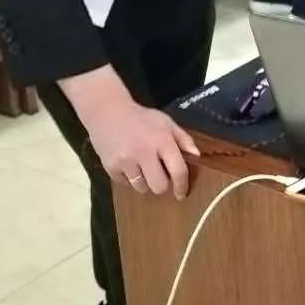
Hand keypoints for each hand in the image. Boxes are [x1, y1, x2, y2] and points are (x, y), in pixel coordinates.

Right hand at [86, 101, 200, 196]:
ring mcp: (125, 160)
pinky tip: (128, 165)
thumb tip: (197, 156)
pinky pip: (125, 183)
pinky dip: (129, 178)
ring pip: (141, 188)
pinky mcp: (111, 166)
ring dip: (145, 182)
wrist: (107, 111)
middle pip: (159, 186)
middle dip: (162, 185)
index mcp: (161, 140)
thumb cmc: (141, 118)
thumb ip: (183, 139)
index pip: (178, 171)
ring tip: (142, 168)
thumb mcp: (166, 122)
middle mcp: (144, 152)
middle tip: (159, 176)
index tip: (181, 193)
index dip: (182, 186)